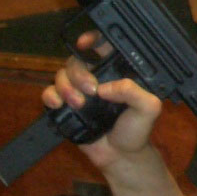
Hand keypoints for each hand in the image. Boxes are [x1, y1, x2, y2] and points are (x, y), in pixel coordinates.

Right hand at [41, 31, 163, 170]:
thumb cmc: (136, 130)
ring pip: (62, 74)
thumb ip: (134, 93)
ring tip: (79, 103)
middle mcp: (97, 78)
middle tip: (91, 90)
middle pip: (77, 61)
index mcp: (118, 73)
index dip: (93, 39)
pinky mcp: (66, 105)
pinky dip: (50, 96)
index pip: (104, 47)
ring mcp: (80, 91)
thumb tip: (106, 87)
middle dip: (80, 73)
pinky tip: (57, 104)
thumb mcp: (147, 109)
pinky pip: (49, 93)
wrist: (119, 156)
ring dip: (66, 86)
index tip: (86, 43)